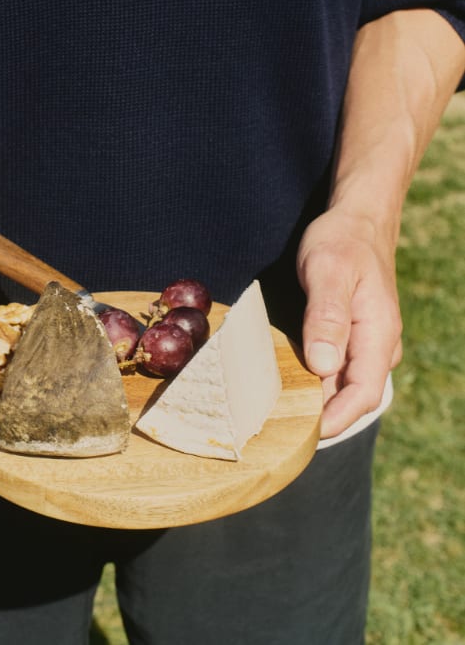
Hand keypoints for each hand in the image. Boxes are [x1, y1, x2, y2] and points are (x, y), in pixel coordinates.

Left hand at [296, 208, 402, 438]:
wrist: (358, 220)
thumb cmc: (343, 241)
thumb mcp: (328, 271)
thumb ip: (327, 317)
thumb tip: (323, 366)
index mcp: (379, 334)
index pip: (363, 394)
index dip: (335, 420)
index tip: (301, 435)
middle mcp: (379, 345)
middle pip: (353, 397)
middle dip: (321, 417)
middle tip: (276, 430)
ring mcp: (368, 343)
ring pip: (345, 385)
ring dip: (317, 401)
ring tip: (276, 413)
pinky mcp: (354, 338)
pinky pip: (339, 370)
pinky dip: (316, 381)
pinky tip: (288, 384)